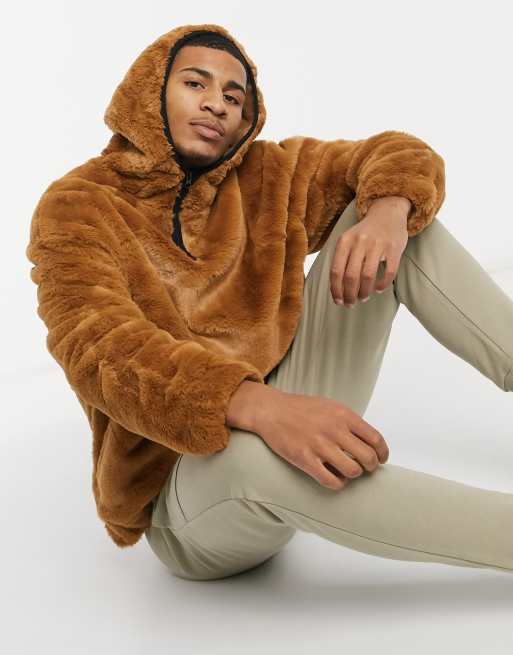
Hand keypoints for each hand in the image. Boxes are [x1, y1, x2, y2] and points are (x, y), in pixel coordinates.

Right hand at [255, 388, 388, 489]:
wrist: (271, 410)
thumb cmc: (301, 409)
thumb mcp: (330, 406)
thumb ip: (350, 421)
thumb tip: (369, 441)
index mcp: (343, 415)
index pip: (375, 439)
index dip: (382, 453)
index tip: (382, 459)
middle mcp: (334, 430)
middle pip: (368, 457)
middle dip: (371, 467)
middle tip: (365, 468)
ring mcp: (319, 445)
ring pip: (353, 471)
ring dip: (354, 474)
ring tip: (347, 471)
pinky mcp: (304, 459)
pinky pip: (331, 480)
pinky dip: (338, 483)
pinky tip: (335, 479)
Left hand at [330, 196, 409, 306]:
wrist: (387, 213)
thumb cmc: (364, 233)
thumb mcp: (348, 241)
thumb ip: (341, 260)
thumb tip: (336, 290)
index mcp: (345, 241)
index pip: (336, 271)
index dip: (336, 290)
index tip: (338, 301)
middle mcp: (360, 242)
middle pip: (351, 276)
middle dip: (349, 294)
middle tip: (351, 303)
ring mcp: (378, 244)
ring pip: (368, 276)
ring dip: (364, 292)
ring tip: (363, 297)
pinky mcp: (394, 248)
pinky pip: (389, 272)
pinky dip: (382, 284)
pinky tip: (378, 289)